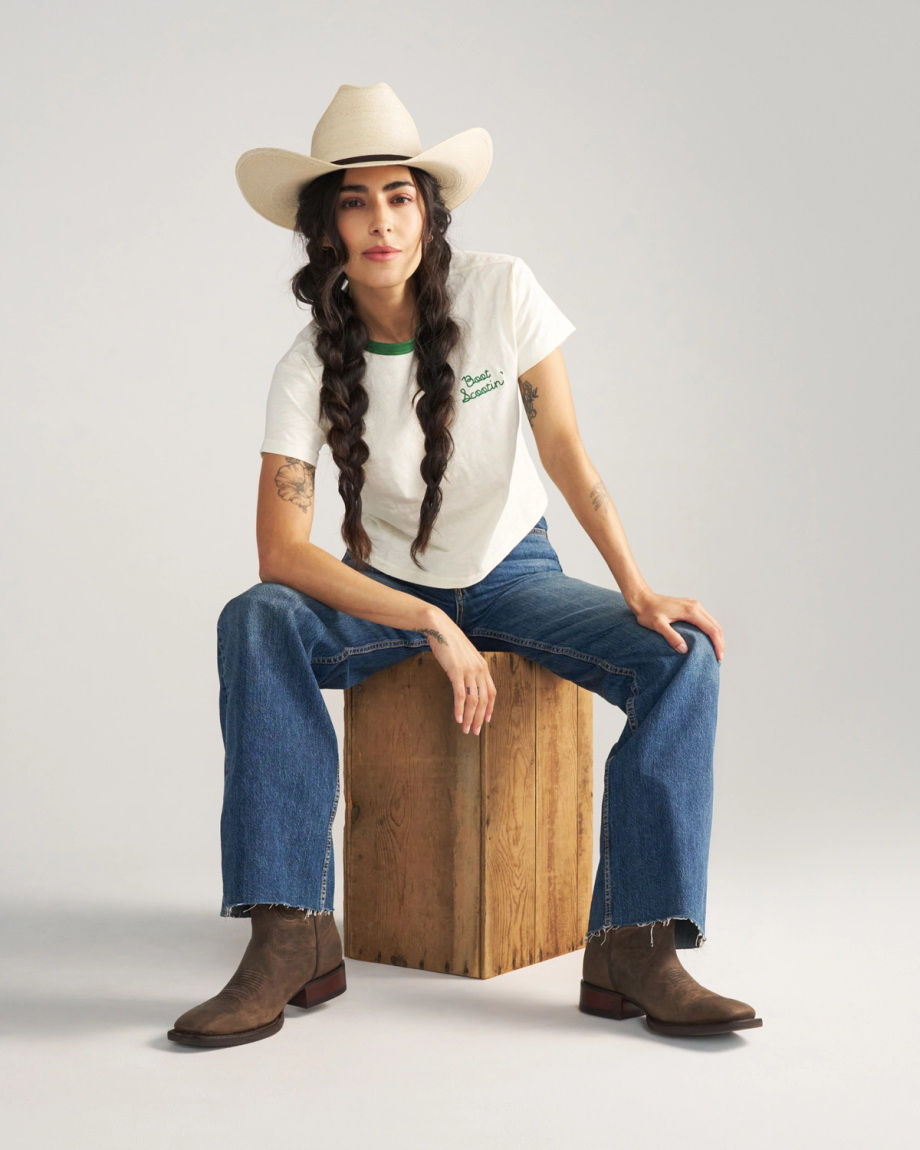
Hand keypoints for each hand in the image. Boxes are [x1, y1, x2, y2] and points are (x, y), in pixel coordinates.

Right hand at [416, 610, 496, 734]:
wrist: (441, 628)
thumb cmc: (451, 643)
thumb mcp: (465, 657)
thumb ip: (470, 669)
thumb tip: (469, 683)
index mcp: (483, 667)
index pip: (491, 693)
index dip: (490, 708)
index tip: (486, 721)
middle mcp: (479, 670)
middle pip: (483, 700)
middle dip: (480, 718)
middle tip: (475, 731)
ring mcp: (469, 671)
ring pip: (473, 700)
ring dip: (470, 717)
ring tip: (466, 729)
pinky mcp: (456, 671)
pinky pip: (460, 695)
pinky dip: (460, 709)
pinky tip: (458, 718)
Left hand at [628, 590, 724, 661]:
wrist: (643, 599)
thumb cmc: (648, 612)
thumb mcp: (658, 625)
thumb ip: (671, 636)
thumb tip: (684, 649)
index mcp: (691, 611)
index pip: (712, 629)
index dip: (717, 644)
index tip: (718, 657)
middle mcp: (696, 606)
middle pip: (716, 625)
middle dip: (720, 642)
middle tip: (719, 657)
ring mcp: (694, 605)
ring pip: (712, 622)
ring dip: (716, 636)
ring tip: (715, 651)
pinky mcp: (690, 606)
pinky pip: (706, 619)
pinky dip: (710, 630)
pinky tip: (707, 639)